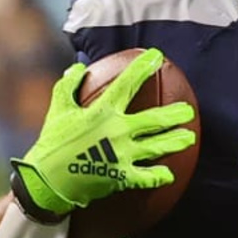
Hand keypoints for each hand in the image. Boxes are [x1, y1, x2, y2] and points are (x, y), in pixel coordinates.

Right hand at [10, 48, 195, 216]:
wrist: (48, 180)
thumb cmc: (52, 142)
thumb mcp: (58, 109)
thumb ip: (69, 86)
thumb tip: (79, 68)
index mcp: (102, 111)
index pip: (127, 84)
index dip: (142, 68)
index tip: (157, 57)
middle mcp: (117, 131)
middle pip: (153, 120)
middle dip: (174, 114)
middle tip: (188, 111)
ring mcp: (122, 155)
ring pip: (157, 147)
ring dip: (175, 142)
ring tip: (189, 138)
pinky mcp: (123, 176)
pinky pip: (147, 177)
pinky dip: (160, 176)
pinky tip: (170, 174)